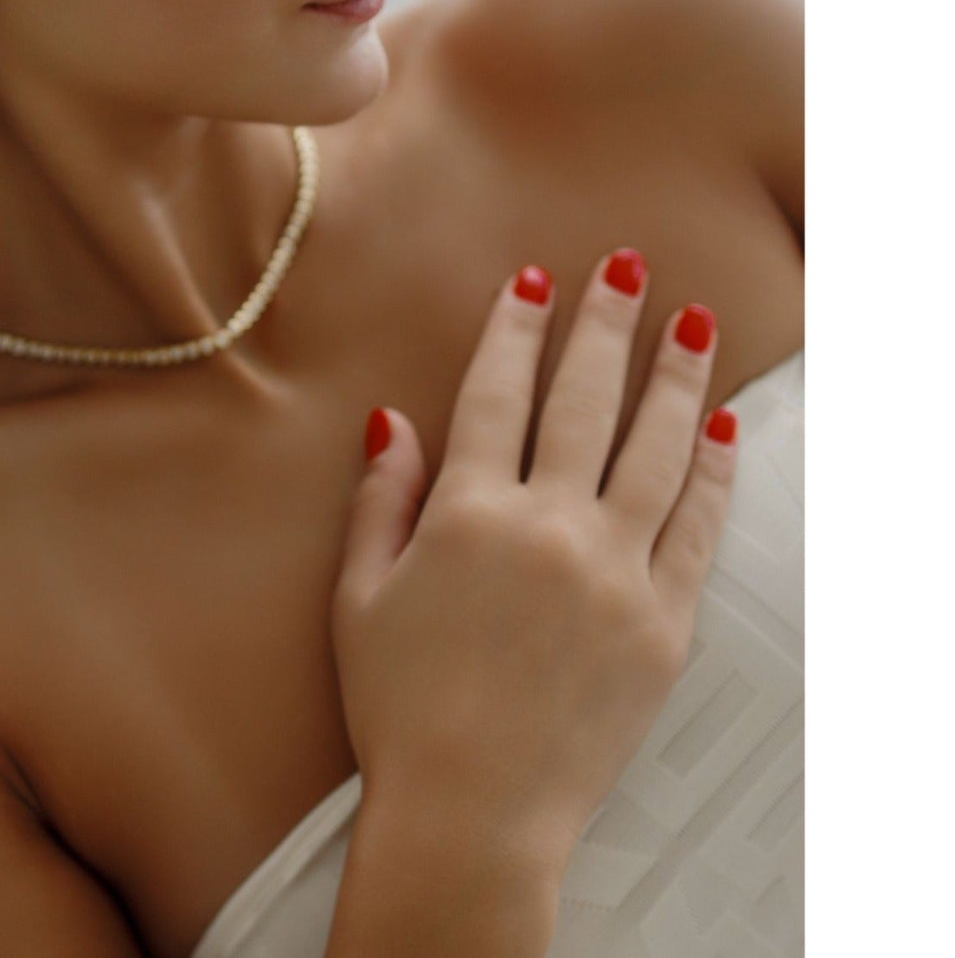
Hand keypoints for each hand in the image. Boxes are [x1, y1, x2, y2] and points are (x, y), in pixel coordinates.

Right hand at [331, 249, 736, 868]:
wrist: (473, 814)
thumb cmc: (403, 710)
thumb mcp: (360, 598)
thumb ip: (380, 501)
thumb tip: (392, 421)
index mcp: (468, 515)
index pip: (495, 394)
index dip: (514, 330)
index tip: (533, 282)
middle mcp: (548, 529)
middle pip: (583, 400)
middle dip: (605, 323)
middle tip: (626, 266)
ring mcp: (614, 573)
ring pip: (654, 449)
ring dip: (674, 376)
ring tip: (694, 320)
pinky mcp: (661, 624)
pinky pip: (695, 529)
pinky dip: (711, 471)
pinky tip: (719, 425)